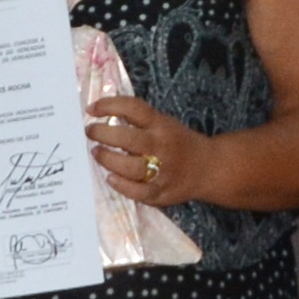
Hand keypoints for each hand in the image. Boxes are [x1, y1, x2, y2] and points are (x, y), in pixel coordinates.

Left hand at [87, 94, 205, 204]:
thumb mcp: (164, 123)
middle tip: (90, 132)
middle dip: (103, 134)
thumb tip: (100, 115)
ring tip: (97, 153)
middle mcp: (162, 146)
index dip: (109, 105)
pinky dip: (121, 185)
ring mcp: (162, 171)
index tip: (91, 109)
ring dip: (108, 160)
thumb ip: (138, 120)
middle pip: (128, 139)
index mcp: (162, 125)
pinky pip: (137, 192)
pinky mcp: (161, 193)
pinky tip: (111, 178)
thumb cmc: (178, 142)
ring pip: (130, 167)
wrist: (208, 168)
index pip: (133, 108)